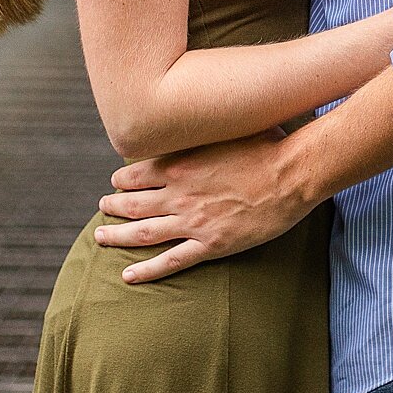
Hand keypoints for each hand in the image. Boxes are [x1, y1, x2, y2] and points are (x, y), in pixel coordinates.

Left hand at [94, 131, 314, 282]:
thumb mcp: (228, 128)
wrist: (292, 173)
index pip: (137, 174)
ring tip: (100, 238)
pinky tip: (128, 275)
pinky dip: (146, 270)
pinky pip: (170, 261)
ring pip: (143, 233)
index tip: (116, 182)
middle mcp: (179, 194)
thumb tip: (200, 116)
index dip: (122, 180)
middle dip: (112, 207)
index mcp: (180, 164)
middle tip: (102, 208)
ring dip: (117, 236)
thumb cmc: (267, 144)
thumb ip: (206, 130)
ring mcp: (192, 221)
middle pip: (133, 203)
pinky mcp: (211, 244)